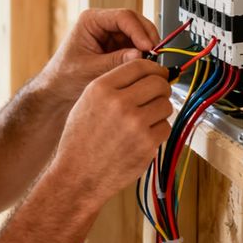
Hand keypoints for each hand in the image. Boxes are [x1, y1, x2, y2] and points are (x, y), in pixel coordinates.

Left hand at [40, 9, 161, 105]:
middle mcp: (103, 24)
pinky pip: (137, 47)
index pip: (123, 17)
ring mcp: (112, 35)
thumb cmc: (64, 76)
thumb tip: (139, 56)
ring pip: (139, 34)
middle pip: (135, 22)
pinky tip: (145, 67)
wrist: (57, 90)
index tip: (148, 47)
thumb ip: (114, 62)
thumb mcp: (90, 70)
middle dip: (147, 38)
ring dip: (147, 48)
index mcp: (91, 20)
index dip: (139, 31)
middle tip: (156, 56)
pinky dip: (143, 56)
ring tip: (151, 64)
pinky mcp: (118, 48)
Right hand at [50, 59, 172, 202]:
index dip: (154, 68)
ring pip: (165, 105)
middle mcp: (119, 102)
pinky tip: (142, 138)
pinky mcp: (146, 144)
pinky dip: (158, 132)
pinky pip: (165, 127)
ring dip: (160, 112)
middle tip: (156, 97)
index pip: (139, 65)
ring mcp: (135, 124)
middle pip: (158, 83)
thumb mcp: (86, 103)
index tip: (159, 74)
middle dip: (161, 89)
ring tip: (144, 122)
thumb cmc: (81, 141)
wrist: (77, 177)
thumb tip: (147, 74)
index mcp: (101, 88)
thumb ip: (114, 86)